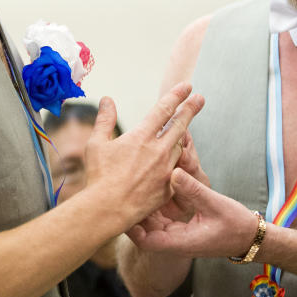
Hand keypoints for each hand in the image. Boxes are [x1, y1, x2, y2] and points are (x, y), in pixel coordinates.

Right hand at [83, 83, 204, 230]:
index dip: (176, 96)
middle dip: (190, 109)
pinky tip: (174, 160)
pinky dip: (176, 162)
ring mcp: (166, 169)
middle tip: (200, 99)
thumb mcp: (97, 144)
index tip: (186, 86)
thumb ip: (105, 120)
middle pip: (180, 125)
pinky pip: (177, 170)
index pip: (163, 110)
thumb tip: (108, 99)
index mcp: (141, 137)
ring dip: (181, 137)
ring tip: (183, 129)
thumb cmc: (99, 177)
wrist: (107, 209)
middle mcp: (158, 150)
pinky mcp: (168, 187)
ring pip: (179, 147)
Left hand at [127, 168, 257, 258]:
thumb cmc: (235, 225)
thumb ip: (193, 189)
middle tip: (124, 188)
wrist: (249, 236)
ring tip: (134, 184)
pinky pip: (162, 217)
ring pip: (152, 222)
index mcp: (181, 241)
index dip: (131, 228)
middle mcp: (175, 240)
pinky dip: (157, 203)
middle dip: (134, 211)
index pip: (146, 241)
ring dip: (145, 205)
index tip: (123, 209)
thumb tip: (173, 172)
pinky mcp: (181, 227)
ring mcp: (177, 235)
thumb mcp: (215, 204)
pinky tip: (153, 185)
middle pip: (144, 229)